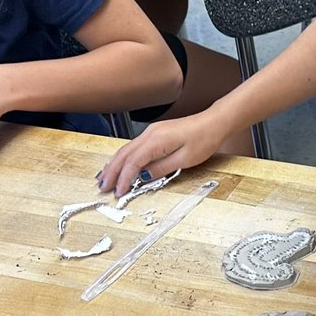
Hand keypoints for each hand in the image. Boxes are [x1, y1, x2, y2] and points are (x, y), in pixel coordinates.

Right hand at [97, 110, 228, 196]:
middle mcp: (149, 134)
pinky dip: (123, 158)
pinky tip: (119, 164)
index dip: (124, 179)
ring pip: (125, 149)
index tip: (119, 192)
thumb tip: (143, 177)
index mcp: (156, 140)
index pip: (133, 162)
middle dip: (111, 172)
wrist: (213, 122)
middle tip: (103, 187)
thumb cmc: (203, 139)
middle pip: (123, 154)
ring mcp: (151, 132)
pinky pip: (133, 146)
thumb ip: (161, 169)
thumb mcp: (184, 160)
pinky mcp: (154, 133)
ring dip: (114, 164)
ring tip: (104, 178)